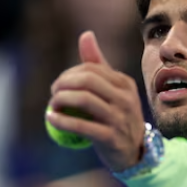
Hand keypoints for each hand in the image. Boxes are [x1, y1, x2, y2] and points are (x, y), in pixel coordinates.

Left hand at [47, 31, 145, 172]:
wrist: (135, 152)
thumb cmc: (118, 116)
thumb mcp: (112, 90)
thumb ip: (98, 65)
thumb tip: (86, 35)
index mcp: (125, 83)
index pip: (91, 68)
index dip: (69, 74)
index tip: (59, 85)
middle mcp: (125, 98)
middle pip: (87, 81)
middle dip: (63, 84)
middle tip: (53, 93)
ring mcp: (120, 118)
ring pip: (84, 100)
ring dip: (61, 101)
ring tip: (52, 106)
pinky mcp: (111, 138)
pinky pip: (82, 126)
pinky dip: (62, 121)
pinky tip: (51, 119)